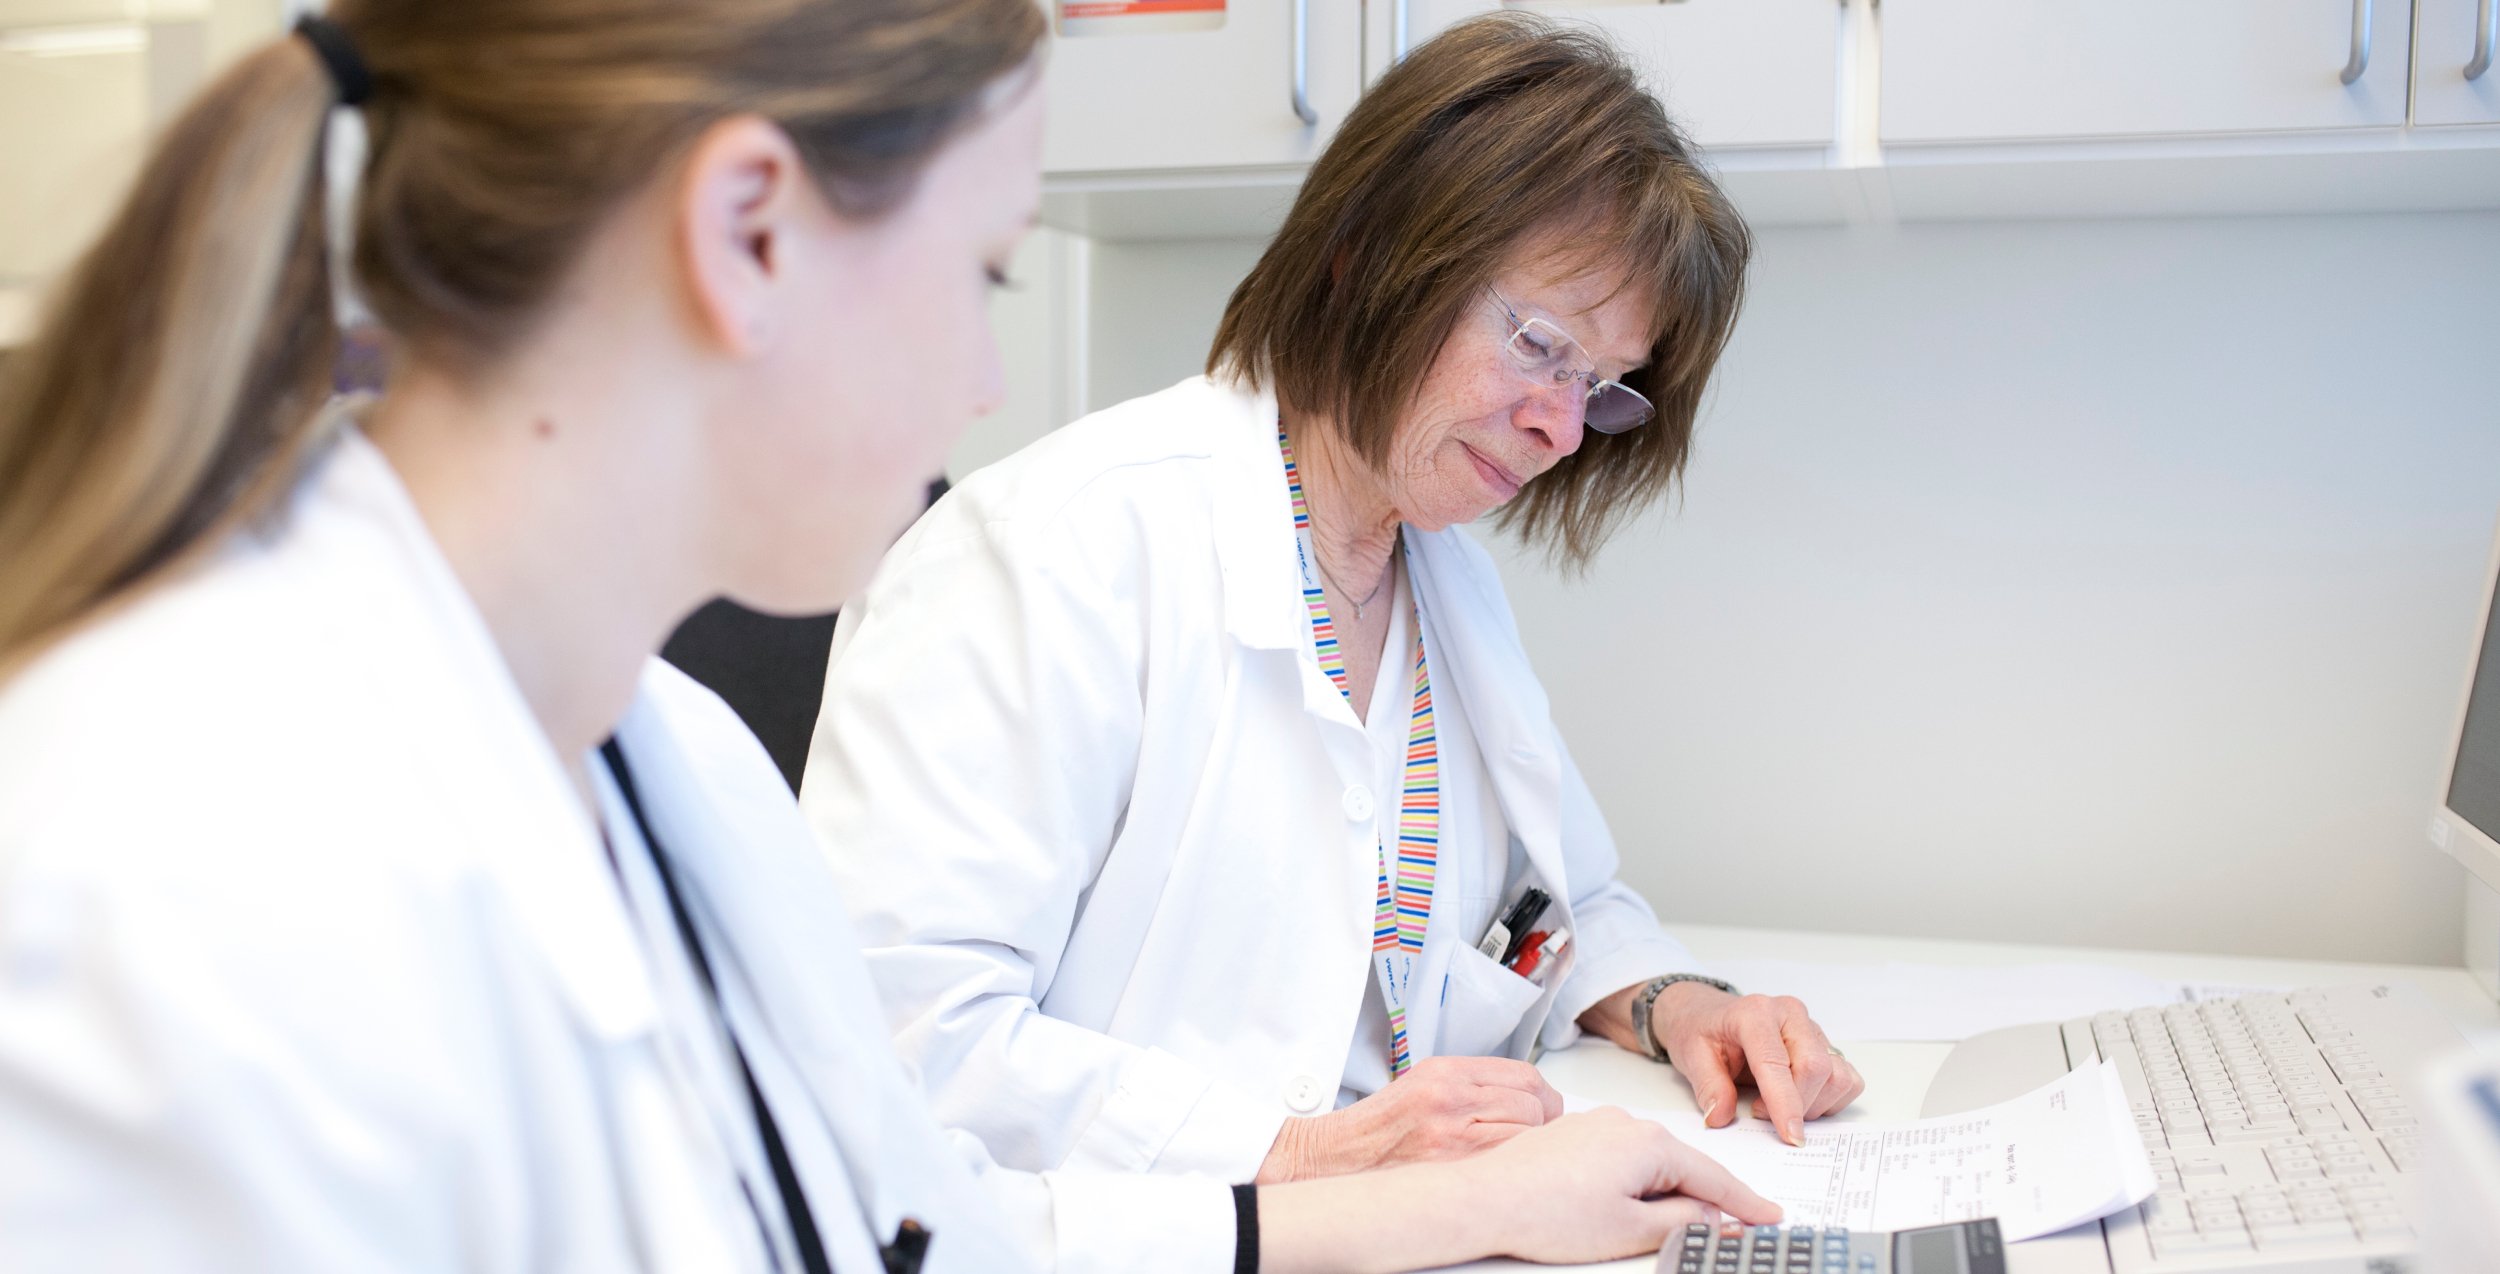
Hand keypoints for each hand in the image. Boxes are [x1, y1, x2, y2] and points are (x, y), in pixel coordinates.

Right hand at [1255, 1056, 1561, 1183]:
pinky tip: (1499, 1174)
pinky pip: (1503, 1165)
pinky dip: (1509, 1170)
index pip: (1524, 1075)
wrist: (1334, 1158)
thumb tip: (1525, 1098)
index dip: (1543, 1096)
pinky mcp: (1448, 1169)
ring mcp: (1450, 1135)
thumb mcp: (1422, 1085)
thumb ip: (1471, 1086)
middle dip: (1541, 1124)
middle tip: (1533, 1139)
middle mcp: (1450, 1097)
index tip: (1545, 1109)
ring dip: (1527, 1149)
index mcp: (1444, 1072)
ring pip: (1525, 1135)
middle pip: (1533, 1105)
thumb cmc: (1377, 1129)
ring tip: (1512, 1158)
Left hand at [1456, 1107, 1782, 1264]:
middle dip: (1705, 1198)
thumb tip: (1712, 1216)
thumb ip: (1682, 1222)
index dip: (1744, 1203)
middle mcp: (1625, 1123)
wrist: (1485, 1200)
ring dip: (1664, 1190)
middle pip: (1682, 1166)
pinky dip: (1634, 1180)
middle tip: (1733, 1226)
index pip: (1713, 1178)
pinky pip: (1619, 1157)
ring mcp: (1596, 1124)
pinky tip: (1627, 1203)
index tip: (1768, 1216)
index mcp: (1650, 1143)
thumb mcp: (1631, 1230)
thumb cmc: (1550, 1214)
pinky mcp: (1571, 1134)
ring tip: (1669, 1223)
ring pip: (1648, 1161)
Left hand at [1652, 984, 1863, 1145]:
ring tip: (1778, 1104)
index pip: (1778, 1063)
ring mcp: (1811, 1028)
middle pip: (1815, 1068)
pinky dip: (1830, 1098)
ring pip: (1836, 1076)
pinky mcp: (1824, 1044)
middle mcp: (1790, 1015)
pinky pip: (1847, 1078)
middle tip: (1761, 1113)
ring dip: (1813, 1104)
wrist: (1706, 1013)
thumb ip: (1708, 1087)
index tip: (1790, 1136)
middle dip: (1796, 1105)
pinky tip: (1801, 1098)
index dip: (1786, 1103)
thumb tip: (1720, 1116)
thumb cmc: (1701, 1031)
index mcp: (1755, 1013)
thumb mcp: (1690, 1056)